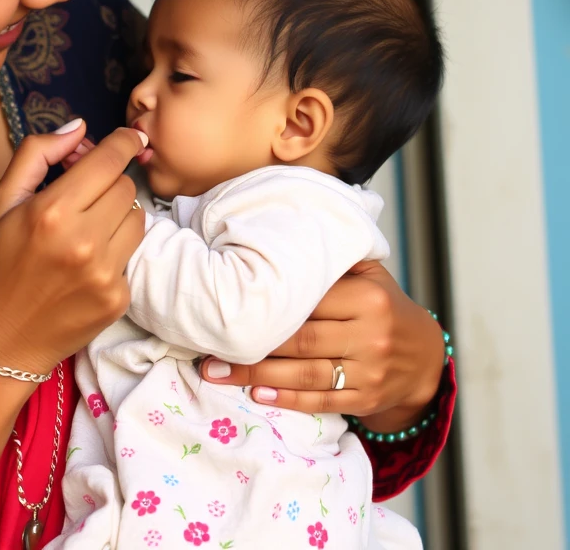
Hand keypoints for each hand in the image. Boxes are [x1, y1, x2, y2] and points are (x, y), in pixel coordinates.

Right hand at [0, 121, 146, 376]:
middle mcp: (83, 241)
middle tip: (85, 195)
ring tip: (87, 230)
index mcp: (52, 211)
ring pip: (138, 218)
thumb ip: (37, 154)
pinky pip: (132, 255)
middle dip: (109, 183)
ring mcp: (105, 274)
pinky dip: (115, 252)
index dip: (124, 142)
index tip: (130, 137)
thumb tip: (79, 127)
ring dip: (118, 215)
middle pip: (126, 186)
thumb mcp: (1, 202)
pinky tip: (86, 264)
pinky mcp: (118, 299)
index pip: (111, 160)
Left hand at [200, 260, 445, 419]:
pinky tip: (257, 396)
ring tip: (217, 373)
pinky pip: (322, 400)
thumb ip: (332, 259)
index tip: (229, 304)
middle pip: (300, 341)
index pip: (308, 301)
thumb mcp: (369, 274)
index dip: (267, 305)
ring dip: (256, 377)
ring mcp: (371, 371)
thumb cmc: (381, 305)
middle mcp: (370, 334)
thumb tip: (278, 231)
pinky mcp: (367, 399)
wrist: (425, 356)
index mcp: (368, 296)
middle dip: (251, 345)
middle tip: (207, 348)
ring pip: (305, 374)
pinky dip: (287, 401)